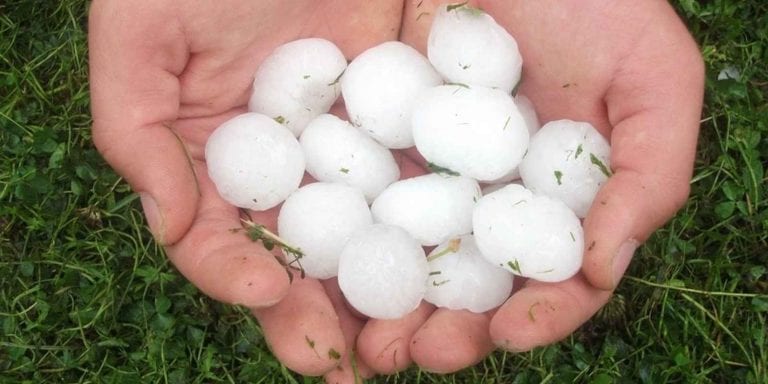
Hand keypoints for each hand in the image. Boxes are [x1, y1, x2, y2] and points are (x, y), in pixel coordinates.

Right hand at [88, 0, 405, 379]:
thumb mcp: (141, 35)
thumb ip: (133, 130)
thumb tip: (168, 225)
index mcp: (212, 163)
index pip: (215, 241)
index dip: (232, 276)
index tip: (268, 291)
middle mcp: (279, 173)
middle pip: (294, 261)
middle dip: (312, 317)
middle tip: (337, 365)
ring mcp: (343, 156)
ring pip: (360, 242)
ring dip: (377, 300)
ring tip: (400, 346)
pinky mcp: (400, 128)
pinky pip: (418, 187)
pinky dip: (432, 233)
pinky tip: (450, 271)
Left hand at [350, 0, 704, 373]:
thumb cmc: (597, 2)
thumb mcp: (653, 77)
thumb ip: (649, 173)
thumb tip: (602, 269)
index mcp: (561, 198)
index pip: (555, 276)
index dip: (541, 315)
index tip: (511, 333)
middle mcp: (496, 197)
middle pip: (474, 283)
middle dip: (450, 328)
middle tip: (423, 354)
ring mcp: (436, 172)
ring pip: (411, 255)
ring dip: (390, 306)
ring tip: (370, 341)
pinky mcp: (382, 140)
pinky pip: (361, 195)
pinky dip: (346, 238)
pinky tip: (327, 270)